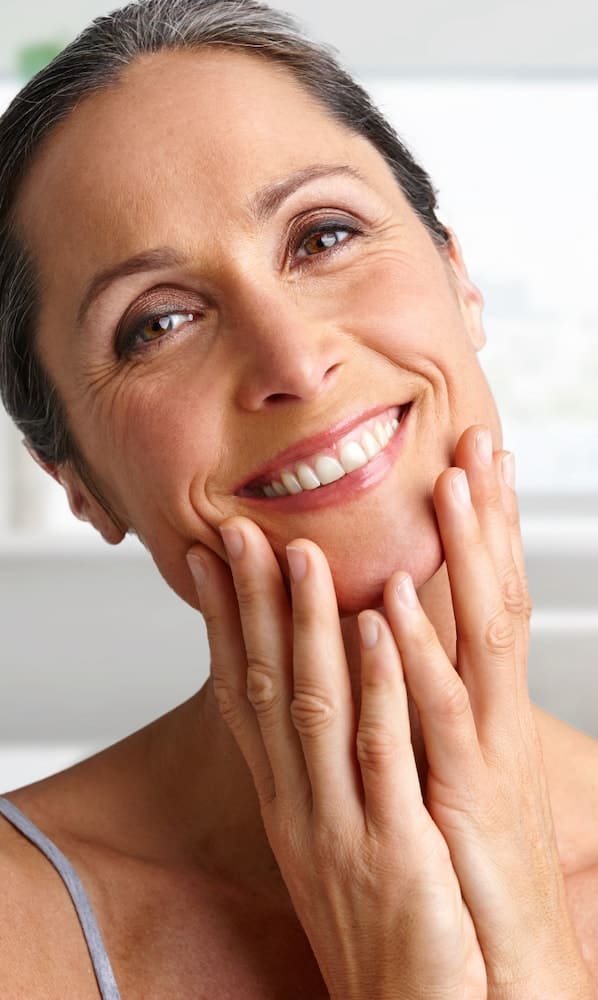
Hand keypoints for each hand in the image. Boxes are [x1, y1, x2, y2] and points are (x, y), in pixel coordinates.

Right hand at [186, 469, 486, 997]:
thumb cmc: (382, 921)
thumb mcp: (334, 836)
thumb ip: (320, 768)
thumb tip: (310, 705)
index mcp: (288, 800)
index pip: (243, 696)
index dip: (223, 625)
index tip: (208, 563)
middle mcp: (301, 805)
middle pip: (268, 688)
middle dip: (253, 606)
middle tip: (239, 532)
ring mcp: (342, 824)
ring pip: (317, 706)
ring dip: (310, 625)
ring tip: (301, 554)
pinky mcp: (395, 847)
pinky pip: (382, 755)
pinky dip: (378, 686)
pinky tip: (377, 628)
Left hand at [376, 425, 592, 998]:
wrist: (509, 980)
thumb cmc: (475, 881)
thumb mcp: (452, 783)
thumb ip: (432, 720)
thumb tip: (399, 663)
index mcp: (485, 716)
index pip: (487, 604)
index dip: (481, 534)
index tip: (471, 468)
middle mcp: (494, 722)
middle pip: (495, 599)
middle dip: (486, 518)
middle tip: (477, 440)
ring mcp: (488, 755)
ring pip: (481, 637)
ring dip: (464, 558)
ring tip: (450, 484)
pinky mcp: (472, 800)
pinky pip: (443, 717)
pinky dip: (418, 656)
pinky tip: (395, 605)